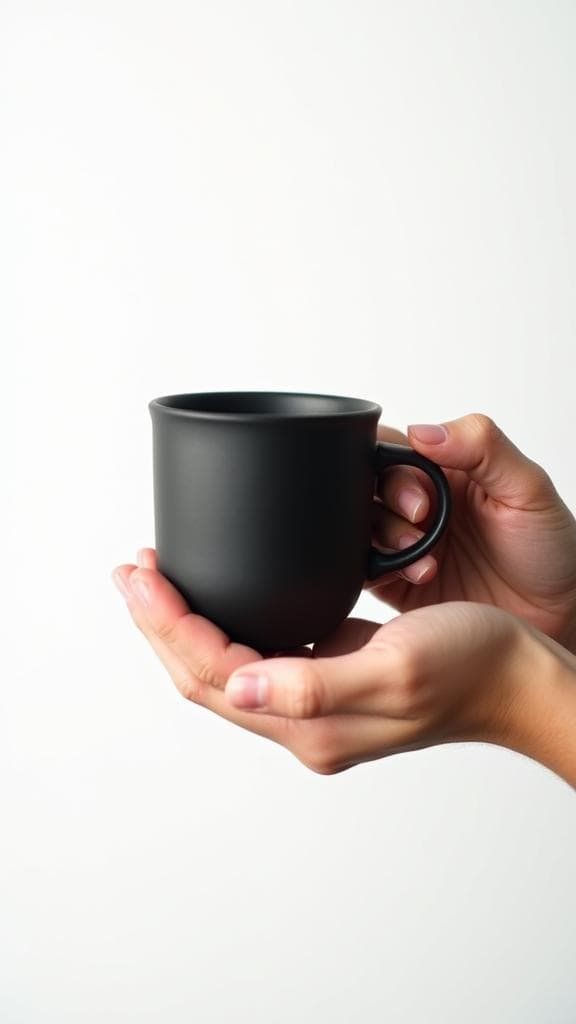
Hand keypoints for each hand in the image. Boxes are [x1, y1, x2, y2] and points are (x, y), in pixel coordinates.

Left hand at [112, 550, 575, 784]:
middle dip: (160, 622)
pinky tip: (220, 599)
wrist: (520, 678)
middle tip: (132, 569)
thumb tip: (239, 685)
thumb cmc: (473, 667)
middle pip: (203, 674)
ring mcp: (317, 705)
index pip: (210, 672)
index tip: (139, 574)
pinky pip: (257, 657)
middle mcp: (306, 722)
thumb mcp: (396, 668)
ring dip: (184, 624)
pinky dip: (224, 625)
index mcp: (311, 723)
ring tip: (156, 582)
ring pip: (225, 667)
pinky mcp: (331, 682)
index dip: (166, 623)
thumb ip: (313, 684)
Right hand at [371, 414, 575, 652]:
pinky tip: (417, 579)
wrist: (556, 618)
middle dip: (387, 505)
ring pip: (359, 526)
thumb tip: (421, 431)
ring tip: (426, 564)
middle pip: (366, 486)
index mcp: (445, 469)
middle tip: (421, 525)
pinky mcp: (395, 583)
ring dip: (385, 540)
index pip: (392, 448)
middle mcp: (420, 503)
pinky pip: (362, 570)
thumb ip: (482, 446)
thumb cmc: (550, 551)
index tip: (421, 498)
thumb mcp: (528, 488)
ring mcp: (405, 543)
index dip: (392, 468)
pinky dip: (375, 572)